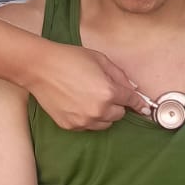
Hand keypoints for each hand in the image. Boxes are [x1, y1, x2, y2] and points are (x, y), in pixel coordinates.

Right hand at [26, 40, 150, 129]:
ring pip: (105, 124)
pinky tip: (77, 103)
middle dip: (116, 104)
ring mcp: (84, 120)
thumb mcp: (100, 59)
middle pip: (119, 115)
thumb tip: (133, 88)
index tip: (144, 108)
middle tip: (104, 92)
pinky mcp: (71, 126)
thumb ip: (119, 75)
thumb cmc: (70, 58)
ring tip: (90, 98)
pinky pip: (88, 126)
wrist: (40, 67)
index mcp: (109, 92)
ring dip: (104, 114)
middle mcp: (98, 110)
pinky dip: (88, 118)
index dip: (139, 104)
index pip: (131, 101)